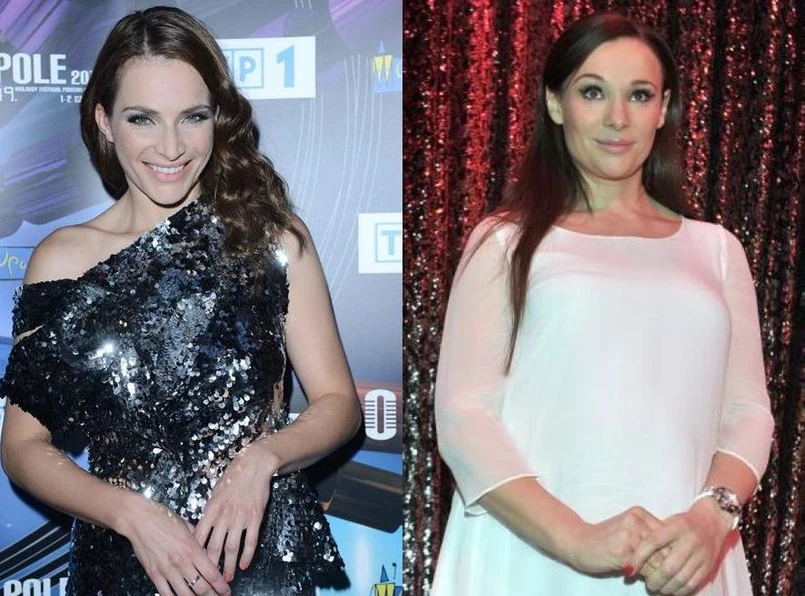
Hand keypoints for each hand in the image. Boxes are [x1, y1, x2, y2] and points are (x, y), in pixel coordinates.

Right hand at [118, 495, 230, 595]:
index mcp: (192, 549)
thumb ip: (199, 540)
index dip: (221, 585)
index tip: (226, 590)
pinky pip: (166, 592)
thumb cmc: (164, 518)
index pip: (212, 574)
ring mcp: (167, 570)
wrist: (140, 518)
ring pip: (185, 594)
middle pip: (201, 587)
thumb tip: (207, 552)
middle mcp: (181, 562)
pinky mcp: (153, 573)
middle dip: (213, 595)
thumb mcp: (188, 526)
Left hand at [194, 440, 278, 581]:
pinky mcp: (255, 517)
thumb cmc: (233, 478)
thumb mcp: (215, 493)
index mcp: (211, 509)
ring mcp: (240, 518)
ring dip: (228, 565)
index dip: (196, 553)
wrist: (253, 465)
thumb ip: (210, 512)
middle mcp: (224, 516)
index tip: (194, 565)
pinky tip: (244, 564)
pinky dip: (247, 555)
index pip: (199, 537)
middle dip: (211, 566)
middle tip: (209, 579)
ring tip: (227, 577)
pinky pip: (250, 540)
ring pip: (232, 547)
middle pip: (214, 546)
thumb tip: (202, 528)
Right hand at [563, 506, 663, 575]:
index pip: (669, 536)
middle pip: (665, 548)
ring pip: (658, 560)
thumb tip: (678, 554)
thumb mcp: (629, 529)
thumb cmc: (606, 538)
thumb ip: (649, 535)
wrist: (579, 542)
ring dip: (660, 573)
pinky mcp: (623, 553)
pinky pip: (646, 570)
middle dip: (668, 564)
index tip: (673, 564)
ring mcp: (628, 537)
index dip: (673, 552)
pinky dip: (648, 578)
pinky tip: (643, 580)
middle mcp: (635, 521)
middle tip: (669, 576)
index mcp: (639, 513)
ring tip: (659, 581)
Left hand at [631, 499, 734, 594]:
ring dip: (666, 587)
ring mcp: (700, 554)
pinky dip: (680, 591)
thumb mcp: (668, 523)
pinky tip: (671, 590)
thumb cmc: (683, 523)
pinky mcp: (708, 566)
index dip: (638, 557)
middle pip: (668, 567)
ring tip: (657, 588)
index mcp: (675, 527)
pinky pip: (693, 584)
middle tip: (647, 584)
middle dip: (654, 580)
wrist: (712, 520)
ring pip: (680, 579)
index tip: (629, 569)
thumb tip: (633, 556)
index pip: (652, 542)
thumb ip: (653, 537)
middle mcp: (689, 541)